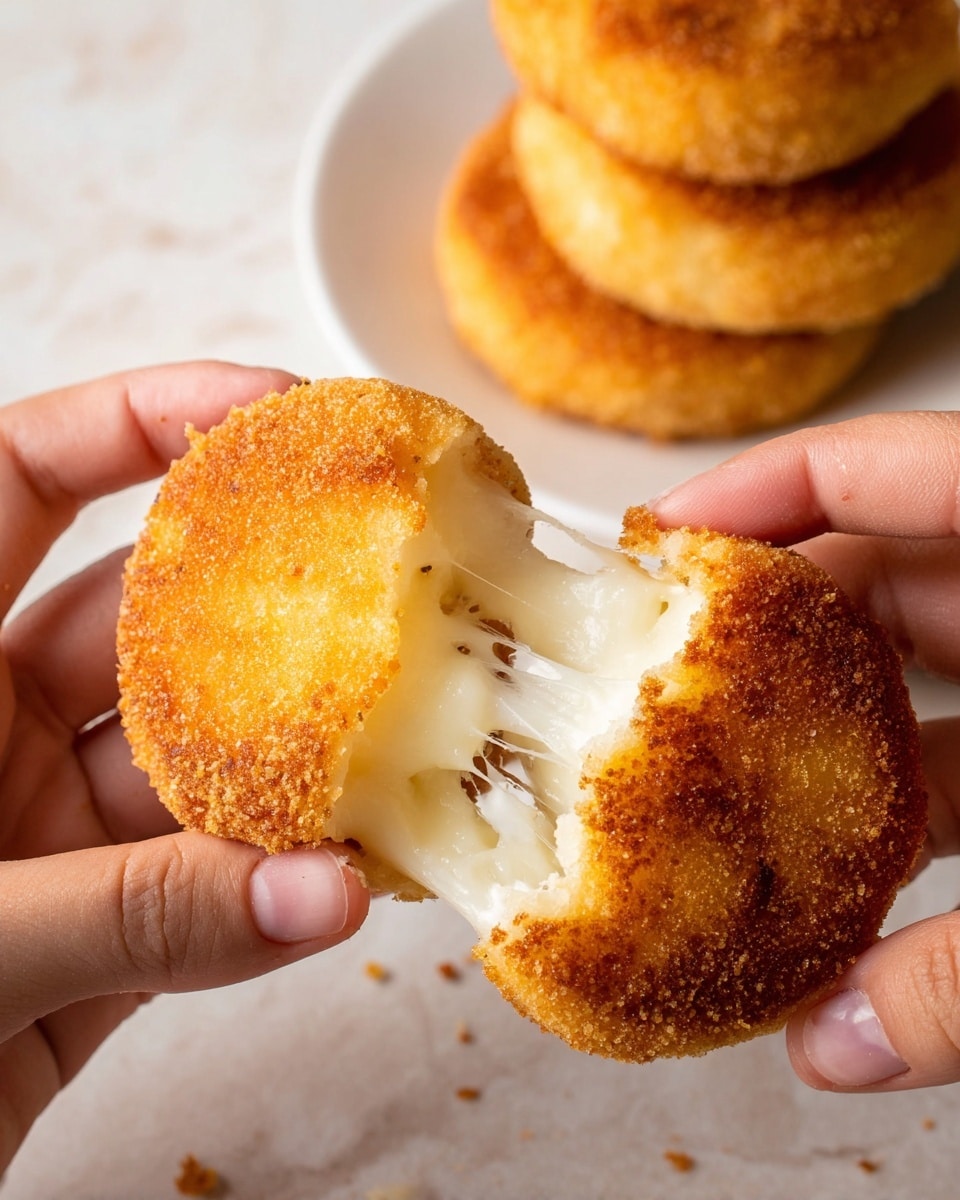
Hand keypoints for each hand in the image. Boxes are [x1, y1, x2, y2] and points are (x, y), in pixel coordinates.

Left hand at [0, 363, 368, 1169]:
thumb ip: (130, 920)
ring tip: (402, 760)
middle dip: (270, 606)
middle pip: (153, 625)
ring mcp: (46, 835)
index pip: (20, 483)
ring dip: (295, 777)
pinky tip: (349, 889)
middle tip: (390, 586)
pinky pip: (203, 896)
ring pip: (199, 772)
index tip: (273, 408)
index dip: (140, 421)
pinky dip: (275, 898)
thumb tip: (322, 896)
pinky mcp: (93, 939)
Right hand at [651, 411, 959, 1091]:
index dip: (760, 483)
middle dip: (753, 614)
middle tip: (645, 670)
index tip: (648, 540)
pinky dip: (891, 776)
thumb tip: (829, 1050)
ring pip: (908, 657)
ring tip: (704, 763)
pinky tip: (827, 845)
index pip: (888, 460)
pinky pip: (956, 727)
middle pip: (873, 563)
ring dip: (810, 710)